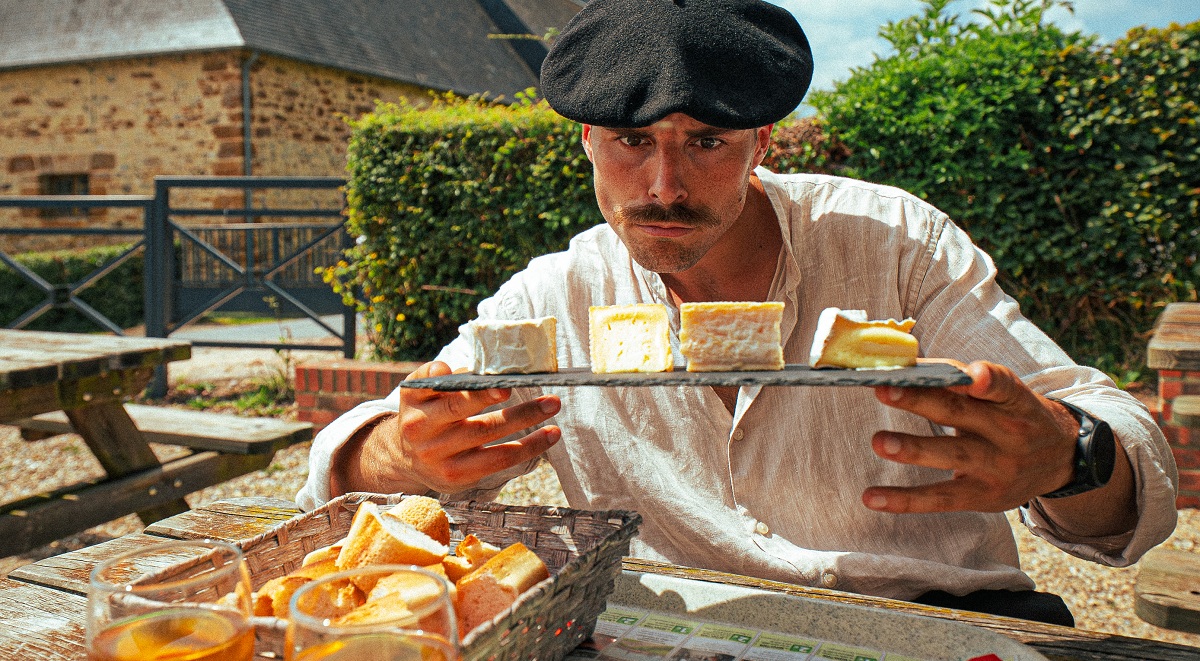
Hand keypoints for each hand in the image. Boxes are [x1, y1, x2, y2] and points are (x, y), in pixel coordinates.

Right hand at [393, 361, 561, 492]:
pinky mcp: (457, 477)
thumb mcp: (421, 390)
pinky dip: (528, 447)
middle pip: (464, 410)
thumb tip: (479, 371)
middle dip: (498, 398)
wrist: (405, 458)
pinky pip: (498, 461)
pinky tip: (549, 435)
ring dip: (525, 419)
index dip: (469, 389)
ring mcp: (439, 456)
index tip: (500, 383)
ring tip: (553, 405)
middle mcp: (422, 429)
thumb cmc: (426, 414)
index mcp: (414, 401)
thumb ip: (440, 376)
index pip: (438, 389)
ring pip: (488, 435)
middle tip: (534, 392)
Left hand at [863, 361, 1079, 513]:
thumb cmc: (1014, 415)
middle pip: (961, 415)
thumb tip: (904, 365)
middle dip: (921, 401)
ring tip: (878, 441)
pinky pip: (940, 498)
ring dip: (912, 448)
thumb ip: (962, 381)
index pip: (1004, 387)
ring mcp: (998, 467)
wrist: (1060, 460)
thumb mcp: (1004, 395)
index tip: (972, 374)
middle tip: (884, 390)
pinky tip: (873, 497)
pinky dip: (905, 499)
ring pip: (952, 455)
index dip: (989, 380)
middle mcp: (1010, 433)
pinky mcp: (983, 497)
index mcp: (1015, 400)